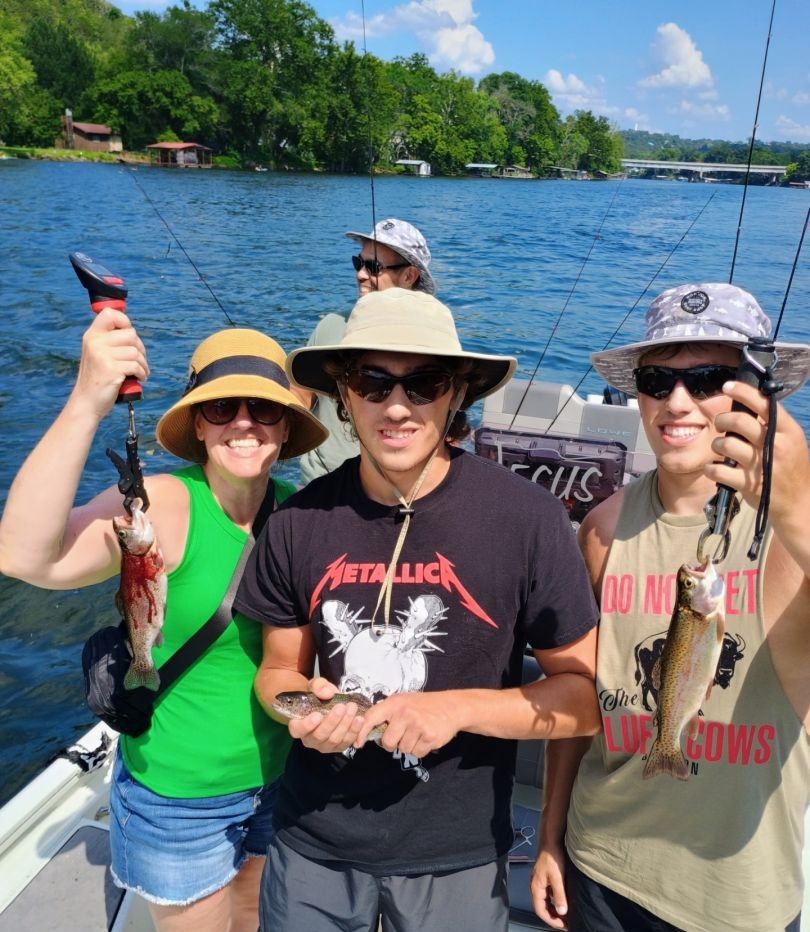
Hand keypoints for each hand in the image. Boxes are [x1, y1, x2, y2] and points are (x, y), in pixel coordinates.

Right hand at [68, 309, 148, 419]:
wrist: (87, 402)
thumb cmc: (98, 378)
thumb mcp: (98, 354)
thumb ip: (109, 341)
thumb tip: (131, 331)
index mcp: (92, 335)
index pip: (109, 313)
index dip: (124, 321)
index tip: (129, 334)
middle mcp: (95, 342)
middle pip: (131, 334)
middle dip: (140, 348)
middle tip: (139, 360)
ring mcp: (102, 355)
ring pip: (136, 351)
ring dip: (144, 363)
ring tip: (141, 371)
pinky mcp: (111, 369)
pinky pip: (136, 365)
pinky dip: (142, 373)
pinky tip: (140, 378)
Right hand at [288, 677, 364, 753]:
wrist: (330, 703)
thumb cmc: (319, 696)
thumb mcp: (316, 686)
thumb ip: (319, 686)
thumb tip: (327, 693)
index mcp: (299, 725)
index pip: (298, 730)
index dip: (307, 725)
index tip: (317, 715)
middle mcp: (310, 739)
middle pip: (319, 736)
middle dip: (332, 722)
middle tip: (341, 707)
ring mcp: (325, 745)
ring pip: (334, 740)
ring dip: (345, 725)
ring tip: (352, 709)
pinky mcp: (339, 747)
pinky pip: (346, 742)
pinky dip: (354, 731)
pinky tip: (360, 719)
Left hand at [354, 691, 459, 757]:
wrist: (451, 707)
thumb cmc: (423, 705)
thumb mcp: (403, 701)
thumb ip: (387, 713)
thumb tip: (367, 729)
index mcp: (395, 703)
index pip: (371, 717)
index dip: (362, 732)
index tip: (358, 743)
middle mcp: (404, 713)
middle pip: (388, 742)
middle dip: (393, 743)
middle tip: (403, 734)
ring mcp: (417, 725)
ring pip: (403, 749)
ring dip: (409, 745)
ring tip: (418, 732)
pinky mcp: (429, 737)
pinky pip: (417, 753)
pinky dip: (420, 749)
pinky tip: (426, 737)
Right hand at [531, 842, 568, 929]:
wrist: (551, 840)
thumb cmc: (552, 856)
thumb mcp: (558, 878)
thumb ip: (559, 895)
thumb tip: (562, 912)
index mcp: (536, 887)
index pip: (540, 911)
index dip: (551, 920)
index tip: (563, 925)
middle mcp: (536, 886)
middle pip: (542, 907)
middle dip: (553, 917)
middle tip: (566, 922)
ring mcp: (539, 881)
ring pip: (545, 901)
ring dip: (554, 909)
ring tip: (566, 914)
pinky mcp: (545, 877)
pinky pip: (548, 894)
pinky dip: (555, 901)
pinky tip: (563, 900)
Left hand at [707, 381, 809, 520]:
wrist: (800, 504)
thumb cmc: (791, 468)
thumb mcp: (792, 442)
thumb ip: (773, 425)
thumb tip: (747, 402)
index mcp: (789, 432)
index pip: (764, 404)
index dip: (743, 392)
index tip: (727, 386)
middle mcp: (776, 446)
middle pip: (739, 421)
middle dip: (722, 419)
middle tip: (720, 423)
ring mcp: (761, 466)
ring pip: (725, 444)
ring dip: (716, 444)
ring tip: (720, 448)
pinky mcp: (748, 484)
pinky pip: (718, 470)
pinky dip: (711, 468)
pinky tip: (714, 468)